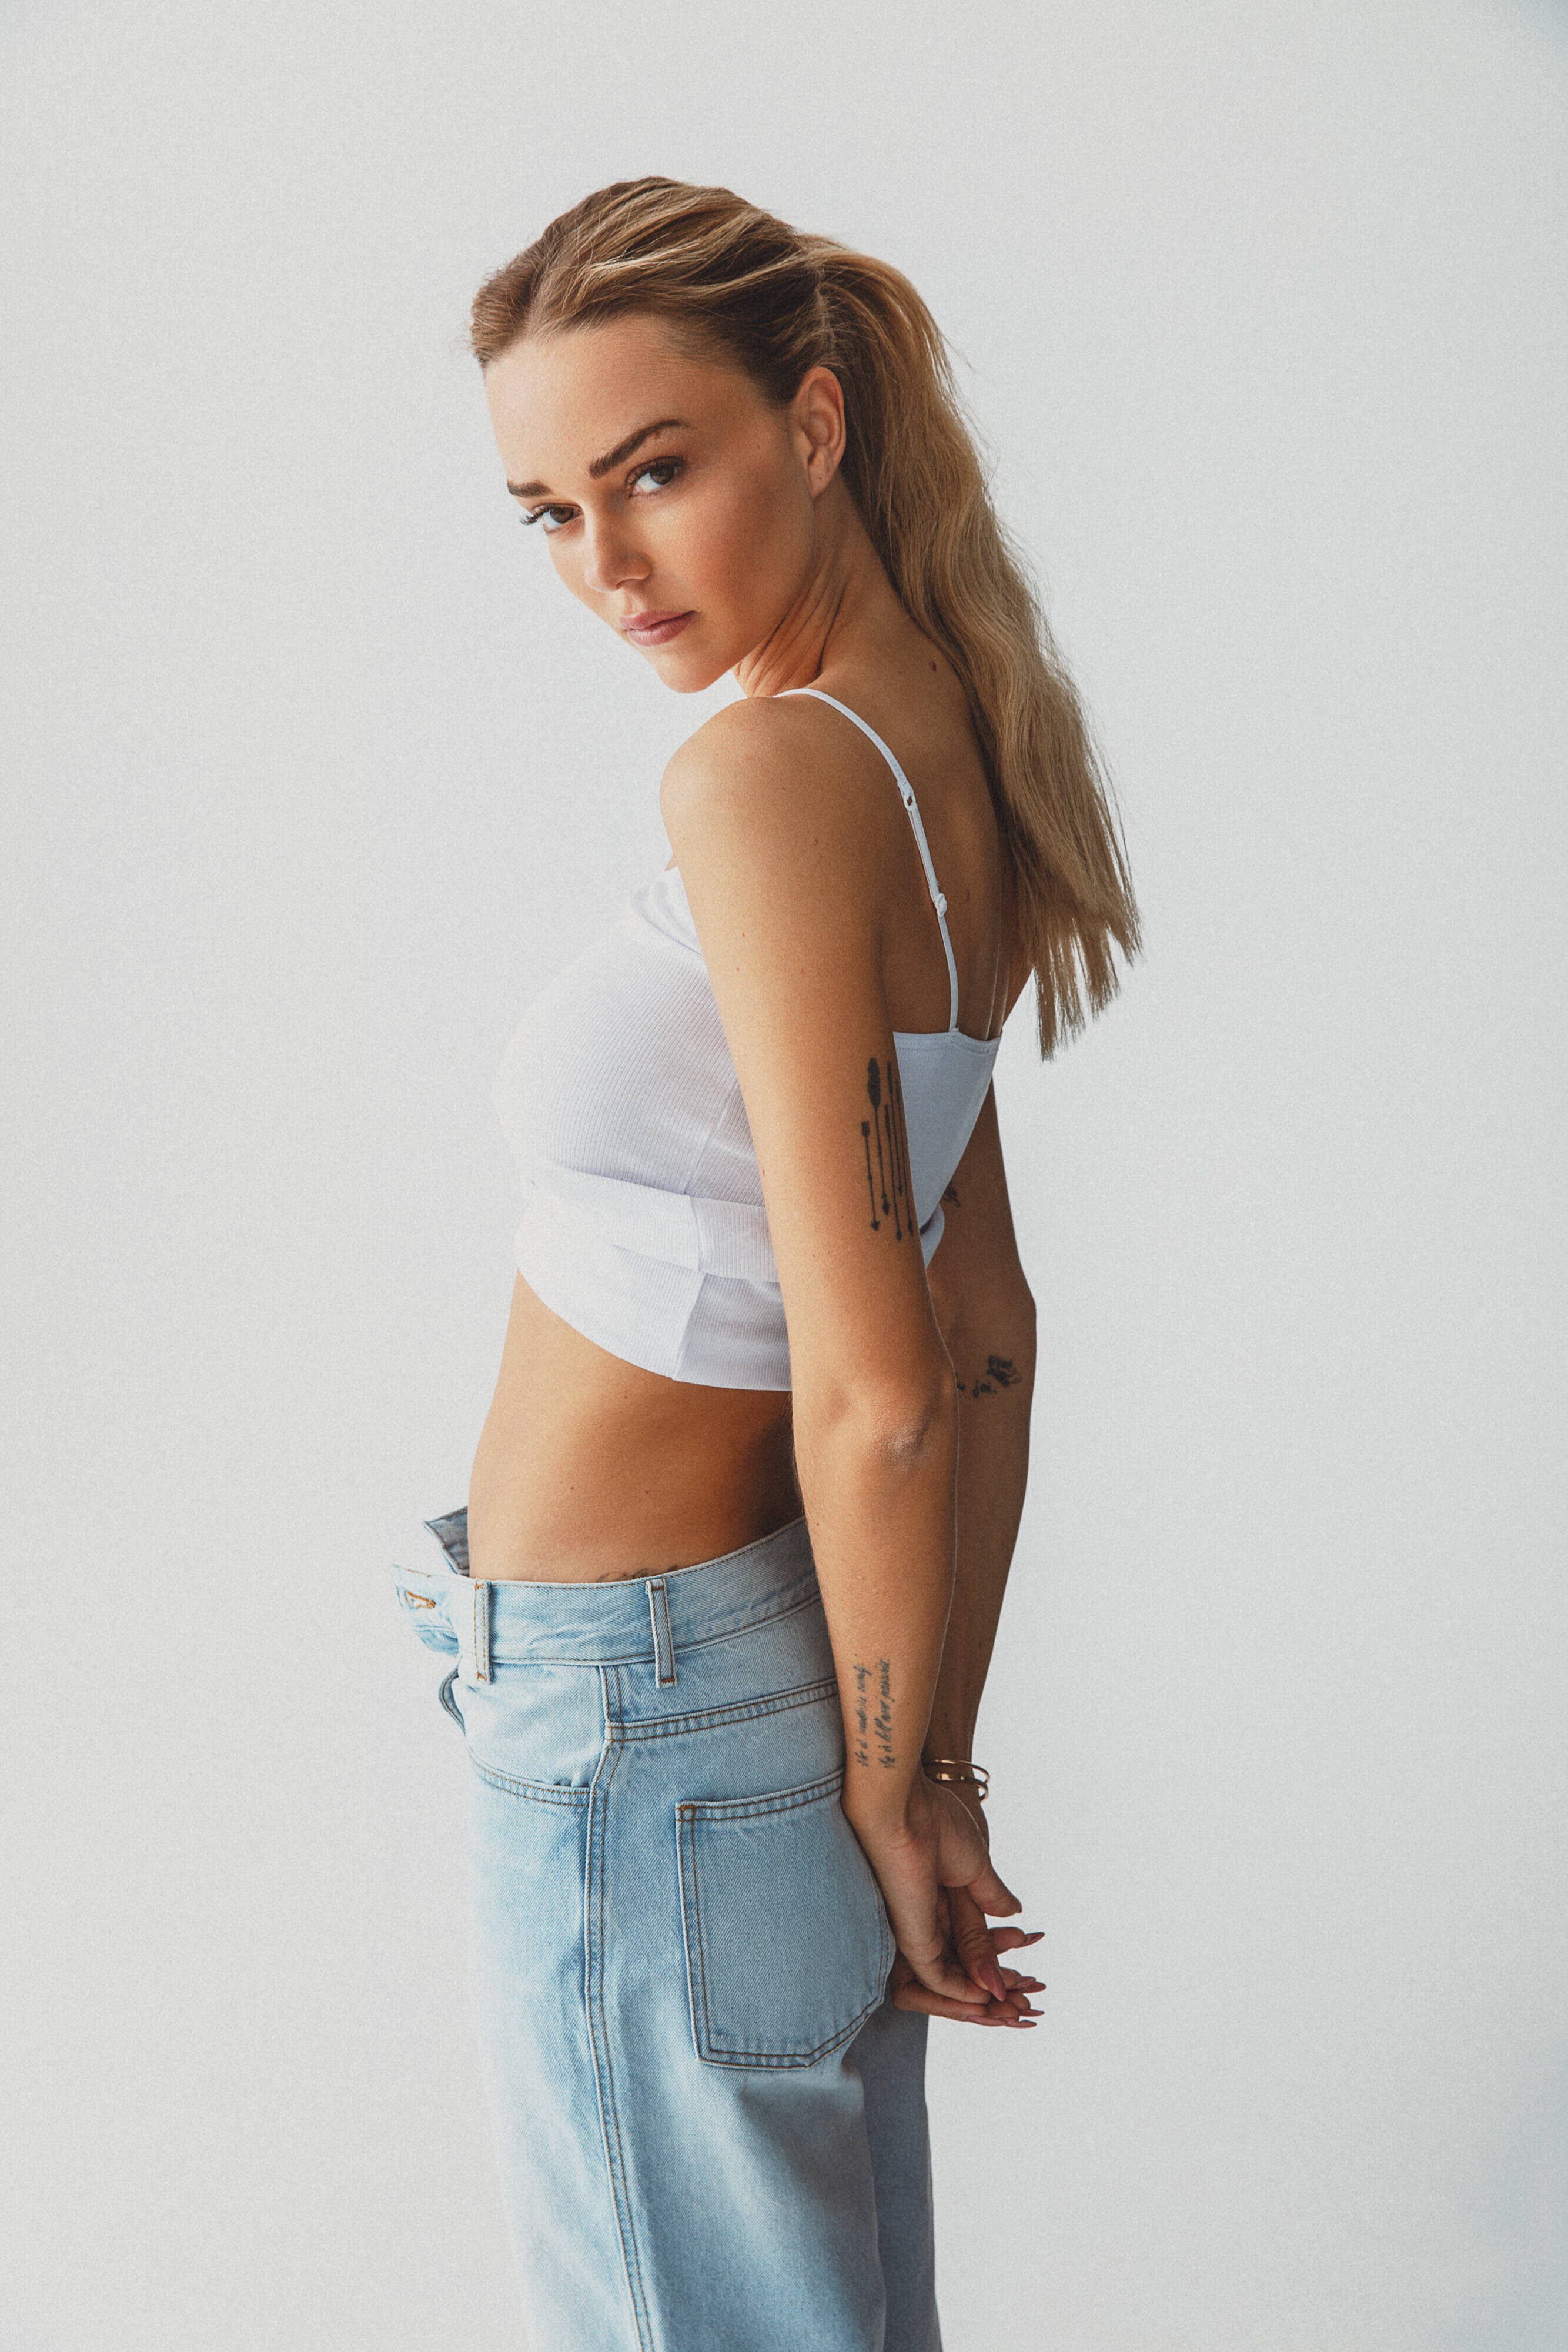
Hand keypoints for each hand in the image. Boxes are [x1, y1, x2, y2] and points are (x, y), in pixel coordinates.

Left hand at [846, 1775, 1043, 2024]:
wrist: (905, 1806)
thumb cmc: (933, 1822)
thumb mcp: (974, 1867)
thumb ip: (991, 1896)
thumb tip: (1015, 1915)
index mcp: (936, 1902)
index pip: (970, 1943)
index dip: (1000, 1956)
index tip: (1030, 1958)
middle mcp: (923, 1921)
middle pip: (962, 1968)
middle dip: (995, 1985)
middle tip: (1027, 1999)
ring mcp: (916, 1932)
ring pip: (950, 1982)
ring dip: (983, 1998)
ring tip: (1013, 2005)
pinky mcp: (910, 1940)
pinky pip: (937, 1980)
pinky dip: (965, 1994)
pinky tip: (989, 1996)